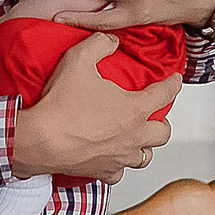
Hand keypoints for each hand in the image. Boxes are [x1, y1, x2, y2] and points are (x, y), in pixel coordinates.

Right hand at [10, 33, 179, 181]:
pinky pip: (119, 174)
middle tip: (152, 114)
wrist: (39, 140)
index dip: (173, 83)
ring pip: (145, 157)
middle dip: (161, 122)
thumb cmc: (60, 102)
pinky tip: (111, 158)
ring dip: (144, 146)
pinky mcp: (102, 172)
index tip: (175, 80)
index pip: (166, 94)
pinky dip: (119, 167)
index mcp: (134, 108)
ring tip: (135, 137)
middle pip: (162, 133)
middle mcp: (133, 136)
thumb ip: (100, 43)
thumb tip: (110, 40)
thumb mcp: (79, 59)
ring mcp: (119, 157)